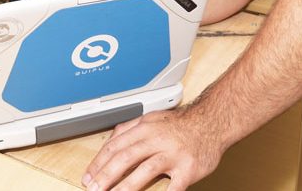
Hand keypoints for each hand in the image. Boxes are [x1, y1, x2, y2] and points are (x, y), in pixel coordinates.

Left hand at [83, 108, 223, 190]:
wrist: (213, 121)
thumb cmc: (182, 123)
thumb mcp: (152, 118)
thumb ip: (131, 128)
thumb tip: (109, 141)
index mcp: (145, 127)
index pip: (115, 146)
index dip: (98, 163)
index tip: (88, 177)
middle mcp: (158, 139)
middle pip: (125, 157)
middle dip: (105, 176)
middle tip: (94, 189)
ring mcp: (173, 154)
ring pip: (144, 170)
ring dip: (125, 187)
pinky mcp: (188, 168)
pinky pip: (173, 187)